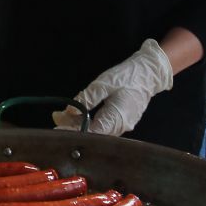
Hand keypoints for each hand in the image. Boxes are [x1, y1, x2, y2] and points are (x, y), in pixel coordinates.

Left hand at [55, 39, 173, 135]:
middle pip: (93, 132)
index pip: (92, 131)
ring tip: (62, 114)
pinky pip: (102, 125)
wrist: (149, 73)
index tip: (58, 128)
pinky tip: (77, 114)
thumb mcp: (105, 82)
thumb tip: (70, 110)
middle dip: (72, 126)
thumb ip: (88, 97)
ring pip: (96, 129)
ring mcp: (122, 125)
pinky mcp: (121, 121)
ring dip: (79, 123)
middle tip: (56, 117)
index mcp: (117, 117)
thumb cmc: (128, 76)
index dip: (73, 131)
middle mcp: (121, 126)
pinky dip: (88, 121)